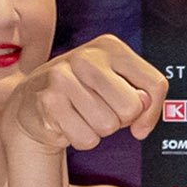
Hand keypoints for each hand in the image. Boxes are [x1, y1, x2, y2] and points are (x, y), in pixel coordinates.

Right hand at [3, 34, 164, 152]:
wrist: (32, 101)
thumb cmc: (83, 94)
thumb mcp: (118, 86)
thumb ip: (142, 96)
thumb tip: (143, 115)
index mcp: (111, 47)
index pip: (155, 84)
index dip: (152, 112)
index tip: (140, 121)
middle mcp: (87, 57)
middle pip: (132, 107)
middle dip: (121, 120)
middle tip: (102, 111)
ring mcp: (64, 76)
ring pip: (108, 125)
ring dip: (99, 130)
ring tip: (83, 115)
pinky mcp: (49, 101)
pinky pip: (86, 138)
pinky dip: (83, 139)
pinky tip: (69, 123)